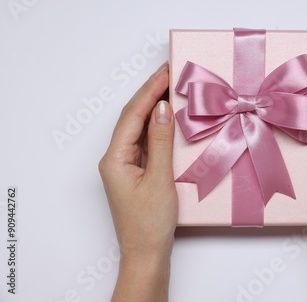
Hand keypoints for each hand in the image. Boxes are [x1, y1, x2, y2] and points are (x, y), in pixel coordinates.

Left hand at [99, 62, 177, 301]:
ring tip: (172, 88)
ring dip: (154, 108)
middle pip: (132, 117)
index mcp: (115, 158)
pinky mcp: (136, 172)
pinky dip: (157, 127)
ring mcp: (125, 165)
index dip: (150, 91)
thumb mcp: (159, 179)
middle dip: (150, 93)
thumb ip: (160, 142)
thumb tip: (162, 109)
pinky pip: (146, 141)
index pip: (132, 115)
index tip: (167, 72)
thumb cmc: (150, 223)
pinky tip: (169, 118)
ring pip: (139, 128)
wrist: (147, 254)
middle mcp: (116, 158)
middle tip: (171, 73)